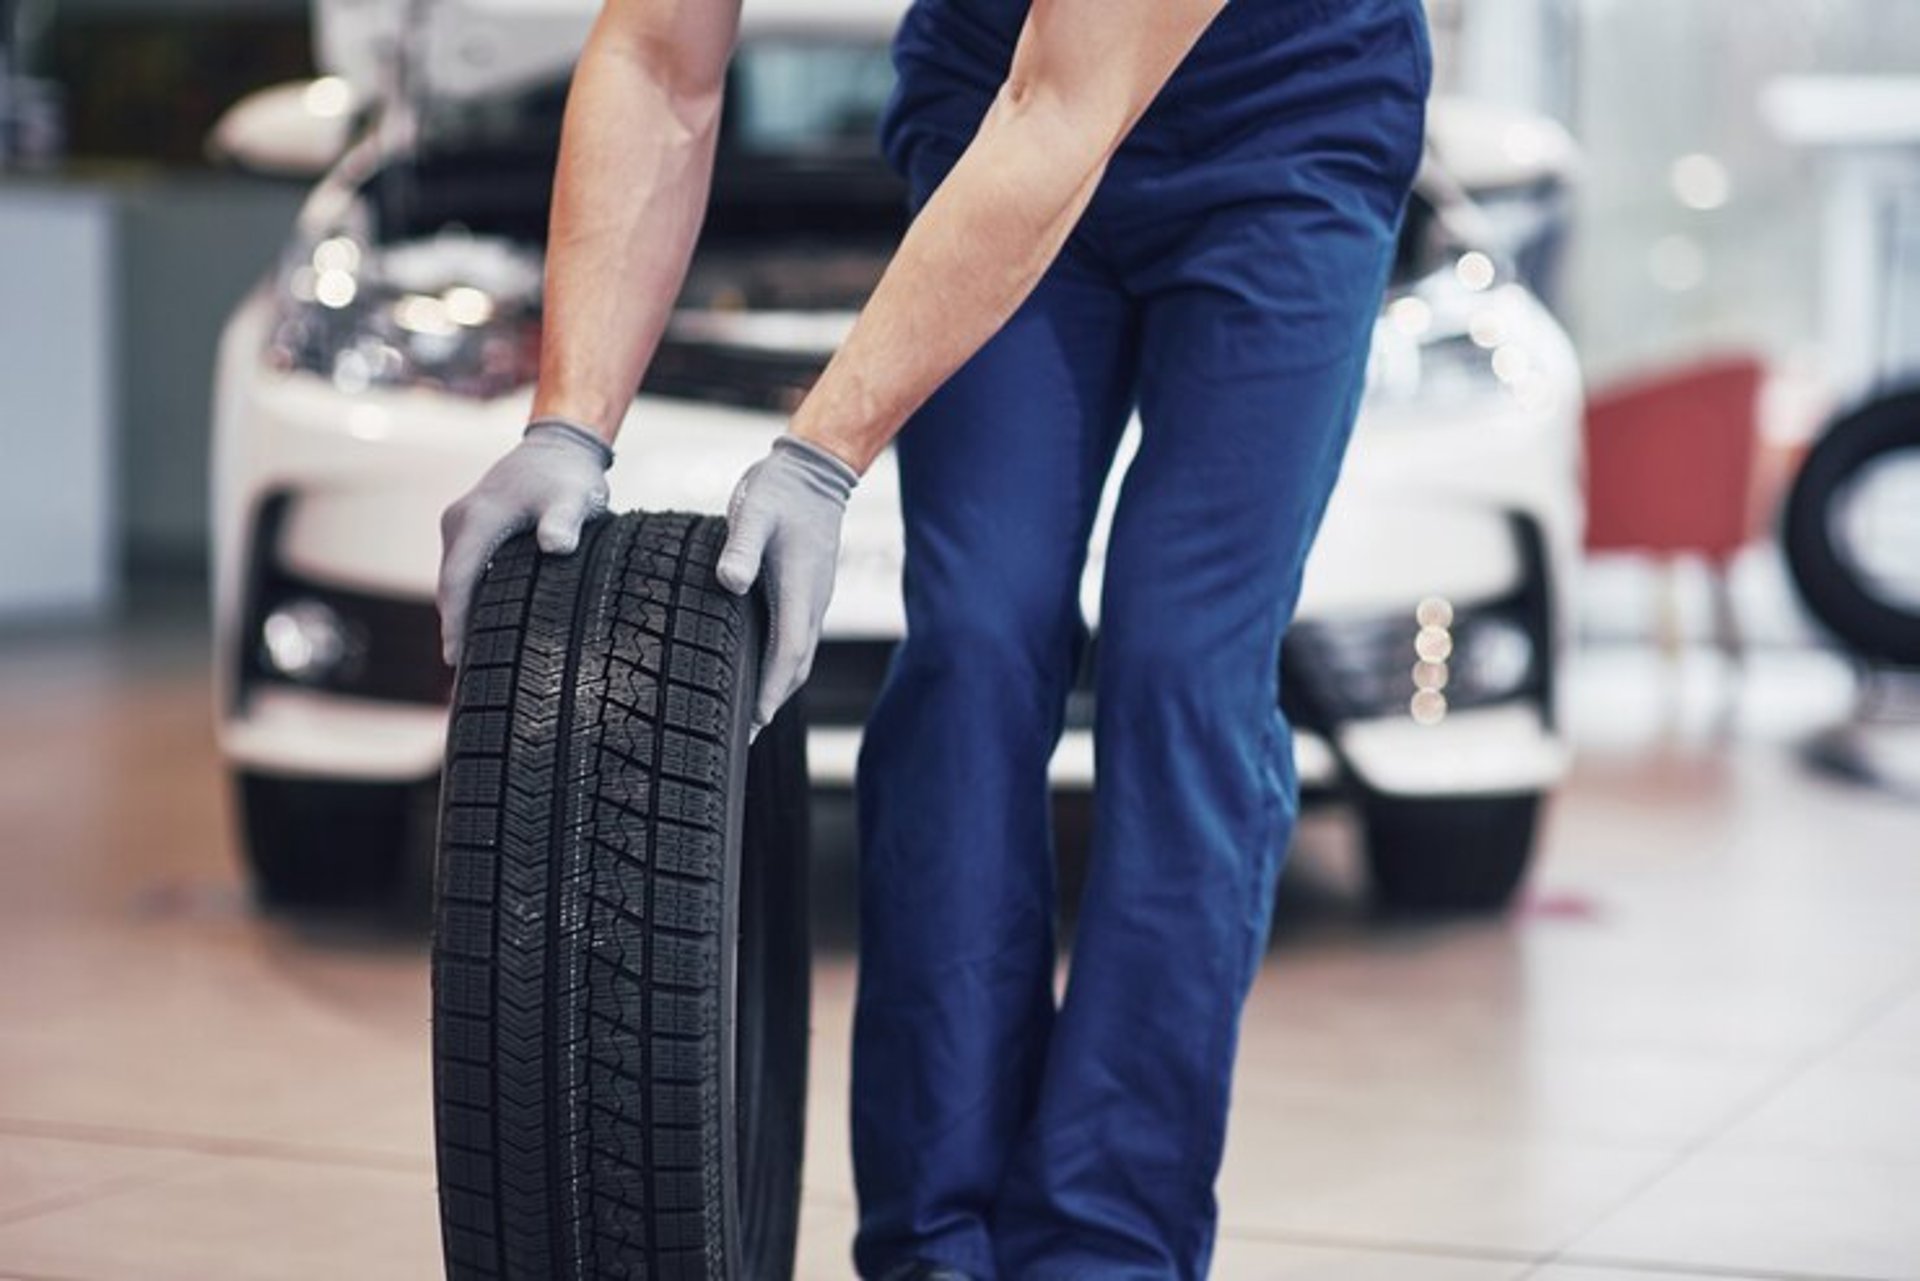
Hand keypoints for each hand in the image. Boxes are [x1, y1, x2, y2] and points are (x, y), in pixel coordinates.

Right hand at [437, 419, 612, 666]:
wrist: (559, 447)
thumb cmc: (568, 476)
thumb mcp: (574, 497)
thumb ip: (565, 521)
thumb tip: (555, 546)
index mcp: (477, 519)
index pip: (458, 581)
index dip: (454, 623)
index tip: (454, 660)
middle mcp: (459, 522)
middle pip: (450, 587)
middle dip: (454, 630)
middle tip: (462, 680)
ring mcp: (461, 524)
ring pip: (455, 580)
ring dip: (460, 616)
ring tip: (470, 663)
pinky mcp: (469, 528)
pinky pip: (464, 570)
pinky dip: (468, 598)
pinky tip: (481, 627)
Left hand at [715, 434, 859, 738]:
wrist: (815, 472)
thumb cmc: (781, 490)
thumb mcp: (755, 512)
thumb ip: (741, 547)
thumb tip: (730, 582)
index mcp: (799, 588)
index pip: (788, 652)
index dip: (771, 688)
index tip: (755, 720)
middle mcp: (812, 600)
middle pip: (797, 665)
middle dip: (774, 700)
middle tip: (748, 734)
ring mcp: (814, 597)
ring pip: (799, 654)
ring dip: (780, 685)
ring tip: (755, 713)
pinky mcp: (809, 590)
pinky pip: (797, 637)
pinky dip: (782, 662)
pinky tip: (762, 666)